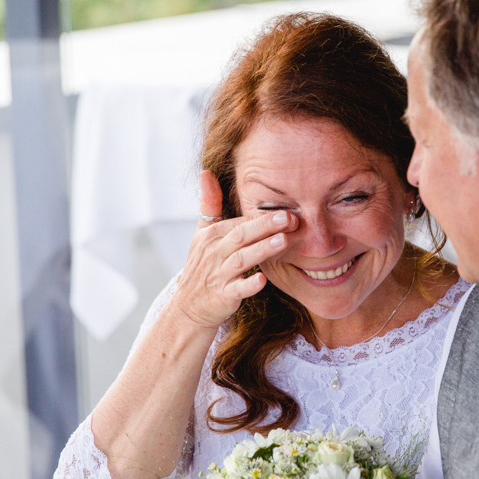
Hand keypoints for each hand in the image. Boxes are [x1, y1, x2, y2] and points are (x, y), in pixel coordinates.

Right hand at [169, 171, 297, 328]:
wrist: (189, 306)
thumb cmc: (202, 266)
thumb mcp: (202, 234)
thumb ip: (209, 204)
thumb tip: (206, 172)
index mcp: (212, 235)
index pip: (240, 222)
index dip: (262, 216)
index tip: (288, 208)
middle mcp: (214, 253)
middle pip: (241, 236)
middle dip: (264, 226)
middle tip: (290, 218)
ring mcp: (218, 275)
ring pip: (241, 260)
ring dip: (261, 250)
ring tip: (283, 241)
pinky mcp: (222, 297)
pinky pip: (236, 290)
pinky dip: (248, 285)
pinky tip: (263, 280)